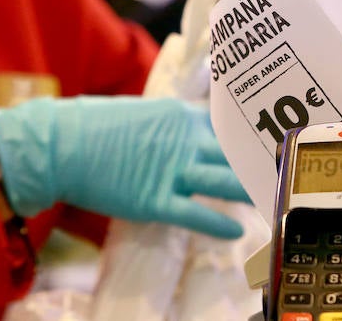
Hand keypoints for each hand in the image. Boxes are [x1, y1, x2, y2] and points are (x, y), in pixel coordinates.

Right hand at [0, 96, 250, 238]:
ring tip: (269, 201)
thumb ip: (172, 122)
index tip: (272, 142)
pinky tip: (236, 231)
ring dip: (249, 193)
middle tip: (283, 173)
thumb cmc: (92, 125)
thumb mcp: (141, 111)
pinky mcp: (153, 201)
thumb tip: (193, 129)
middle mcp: (182, 140)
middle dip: (260, 163)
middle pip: (235, 154)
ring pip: (224, 183)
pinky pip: (195, 215)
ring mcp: (170, 171)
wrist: (58, 144)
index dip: (251, 136)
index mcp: (180, 115)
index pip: (228, 125)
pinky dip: (220, 226)